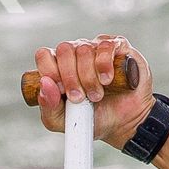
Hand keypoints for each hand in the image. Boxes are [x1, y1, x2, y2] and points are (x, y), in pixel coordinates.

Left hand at [29, 37, 152, 147]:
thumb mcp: (63, 122)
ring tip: (97, 95)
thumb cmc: (93, 118)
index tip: (61, 91)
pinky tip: (108, 80)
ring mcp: (96, 47)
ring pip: (83, 50)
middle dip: (70, 77)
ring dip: (89, 78)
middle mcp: (75, 53)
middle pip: (63, 49)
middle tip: (80, 97)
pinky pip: (105, 46)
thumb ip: (48, 106)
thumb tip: (45, 83)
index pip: (44, 55)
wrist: (124, 123)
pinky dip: (104, 66)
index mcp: (58, 66)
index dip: (50, 71)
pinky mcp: (117, 46)